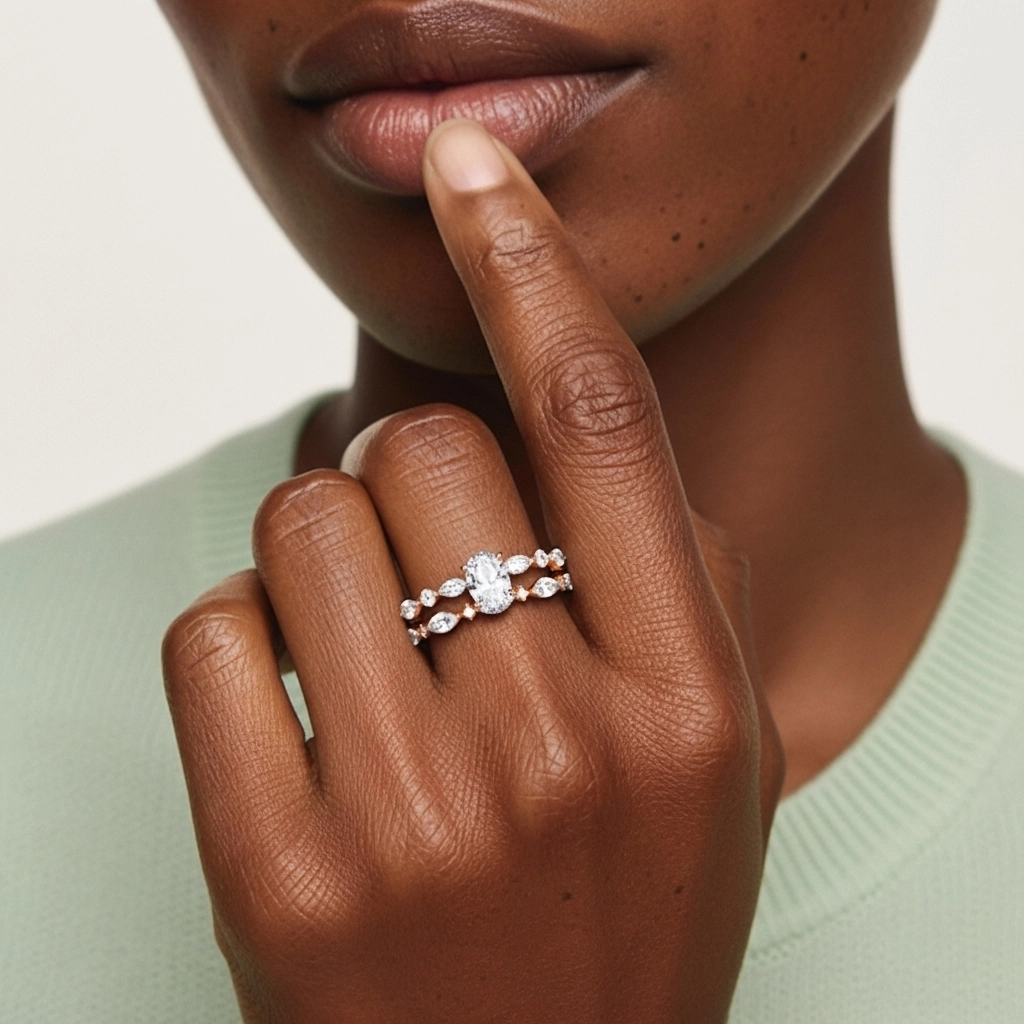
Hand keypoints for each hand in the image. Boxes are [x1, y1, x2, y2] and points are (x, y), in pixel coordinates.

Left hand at [162, 120, 783, 1023]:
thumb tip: (586, 433)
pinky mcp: (281, 875)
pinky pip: (213, 634)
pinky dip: (239, 637)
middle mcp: (559, 743)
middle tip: (425, 557)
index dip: (535, 265)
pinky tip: (294, 709)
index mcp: (685, 701)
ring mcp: (415, 815)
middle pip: (421, 448)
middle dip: (406, 470)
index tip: (479, 171)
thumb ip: (675, 585)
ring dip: (318, 550)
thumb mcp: (711, 763)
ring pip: (303, 521)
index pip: (601, 419)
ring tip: (364, 646)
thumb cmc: (620, 923)